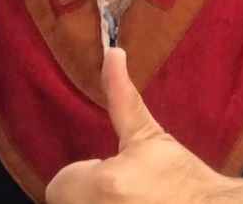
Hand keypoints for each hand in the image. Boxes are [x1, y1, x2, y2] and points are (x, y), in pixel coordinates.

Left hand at [45, 47, 242, 202]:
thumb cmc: (183, 178)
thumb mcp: (149, 136)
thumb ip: (121, 98)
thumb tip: (112, 54)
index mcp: (104, 183)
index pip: (60, 183)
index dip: (87, 174)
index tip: (113, 172)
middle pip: (66, 198)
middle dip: (87, 190)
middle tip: (122, 187)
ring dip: (95, 201)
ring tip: (129, 197)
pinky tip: (130, 203)